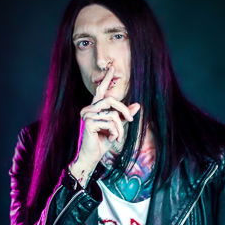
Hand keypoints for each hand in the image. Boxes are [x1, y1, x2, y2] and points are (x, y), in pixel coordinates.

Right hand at [70, 66, 140, 182]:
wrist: (92, 157)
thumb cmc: (102, 143)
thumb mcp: (117, 128)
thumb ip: (125, 116)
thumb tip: (137, 105)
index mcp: (94, 108)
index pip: (100, 91)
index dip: (106, 79)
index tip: (111, 68)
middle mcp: (88, 109)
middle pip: (111, 99)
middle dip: (124, 110)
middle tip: (130, 120)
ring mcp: (87, 115)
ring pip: (113, 114)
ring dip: (120, 127)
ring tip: (117, 137)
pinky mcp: (88, 122)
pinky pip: (110, 122)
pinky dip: (115, 132)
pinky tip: (111, 139)